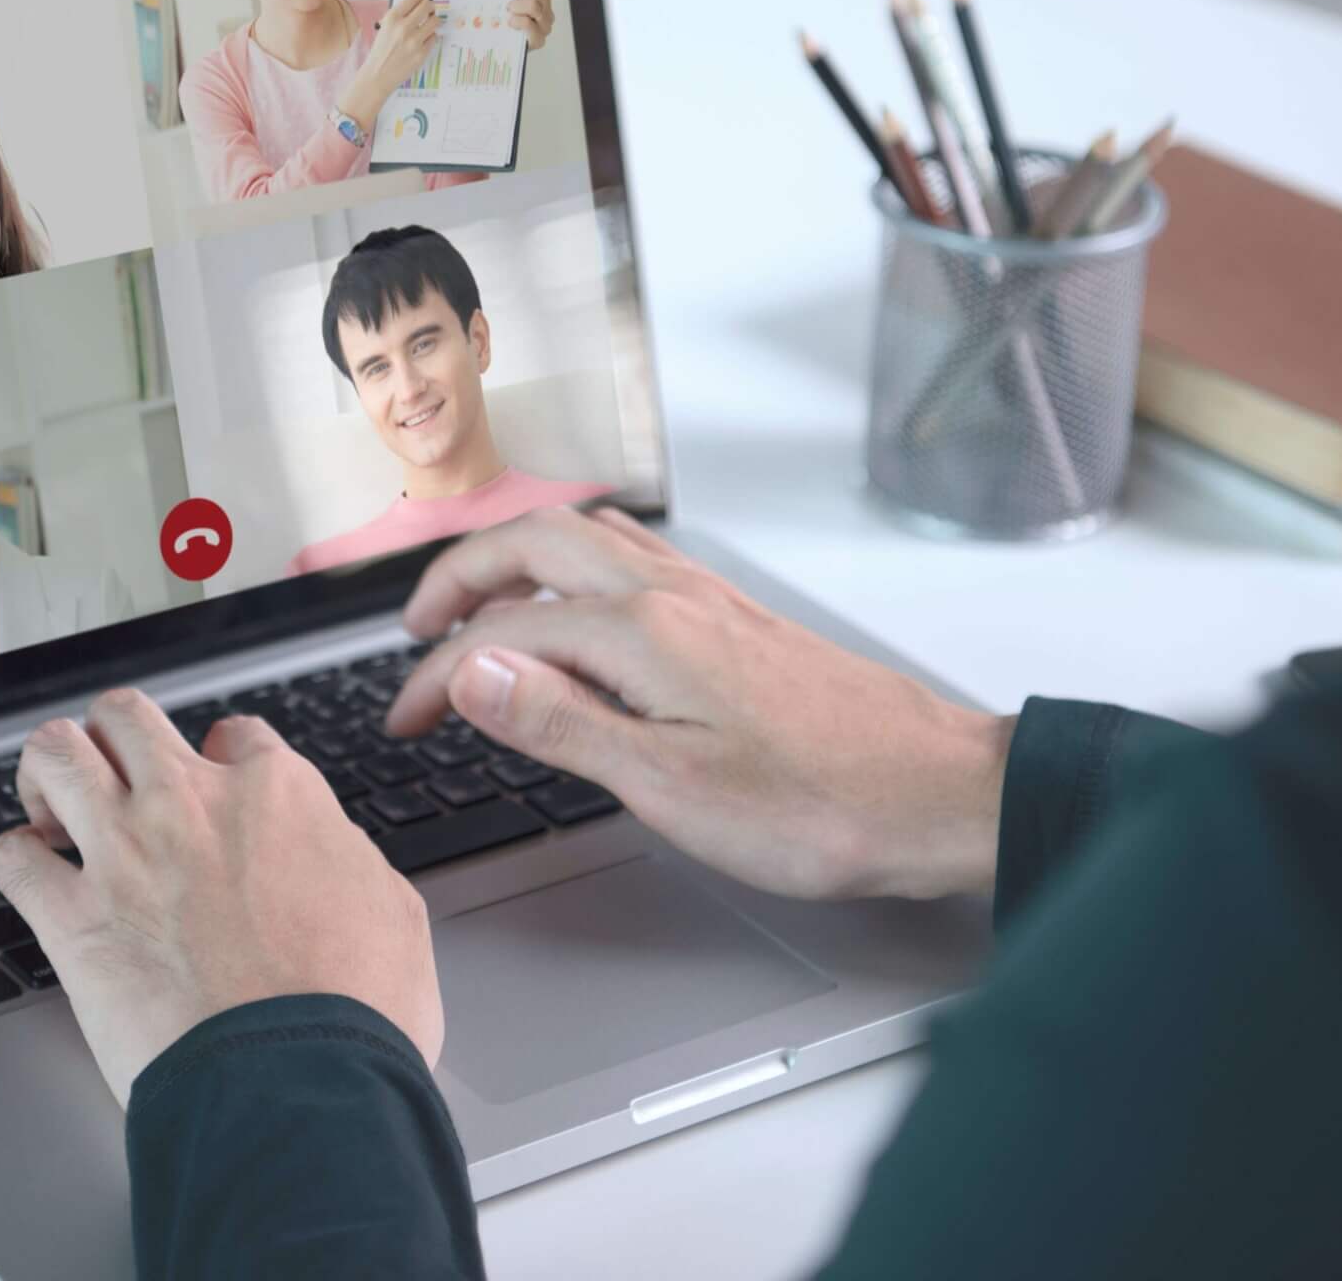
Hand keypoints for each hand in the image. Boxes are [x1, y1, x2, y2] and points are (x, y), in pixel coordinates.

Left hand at [0, 690, 441, 1106]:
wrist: (298, 1082)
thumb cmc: (355, 1014)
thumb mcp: (392, 910)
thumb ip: (348, 862)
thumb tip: (333, 858)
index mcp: (278, 795)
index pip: (233, 735)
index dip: (218, 760)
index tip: (210, 787)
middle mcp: (192, 804)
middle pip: (125, 716)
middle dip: (113, 737)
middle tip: (113, 775)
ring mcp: (125, 853)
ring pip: (56, 753)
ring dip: (48, 773)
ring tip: (52, 805)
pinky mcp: (73, 918)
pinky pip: (11, 858)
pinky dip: (14, 860)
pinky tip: (30, 874)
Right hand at [337, 0, 445, 127]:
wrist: (378, 74)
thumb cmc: (381, 50)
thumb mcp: (385, 27)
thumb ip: (401, 14)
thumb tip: (421, 2)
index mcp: (392, 18)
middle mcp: (403, 27)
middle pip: (428, 6)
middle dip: (431, 7)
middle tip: (429, 11)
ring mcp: (414, 41)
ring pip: (435, 21)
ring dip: (433, 22)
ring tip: (424, 29)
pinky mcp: (422, 53)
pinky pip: (434, 38)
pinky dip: (430, 38)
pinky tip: (420, 43)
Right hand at [388, 507, 1013, 900]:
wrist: (936, 794)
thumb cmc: (821, 807)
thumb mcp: (670, 787)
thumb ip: (563, 722)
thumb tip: (473, 671)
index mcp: (644, 633)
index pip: (502, 635)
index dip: (435, 679)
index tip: (405, 723)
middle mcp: (672, 595)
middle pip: (534, 542)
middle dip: (458, 577)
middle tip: (413, 632)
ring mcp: (709, 599)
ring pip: (587, 536)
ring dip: (517, 558)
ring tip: (479, 606)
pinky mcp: (737, 617)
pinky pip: (634, 554)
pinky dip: (576, 563)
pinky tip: (582, 607)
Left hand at [506, 0, 554, 49]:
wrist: (501, 47)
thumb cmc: (510, 23)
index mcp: (545, 3)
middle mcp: (548, 15)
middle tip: (510, 5)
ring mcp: (545, 28)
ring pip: (534, 5)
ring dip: (517, 7)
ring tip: (510, 13)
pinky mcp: (538, 41)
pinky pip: (527, 22)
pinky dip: (516, 20)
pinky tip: (511, 23)